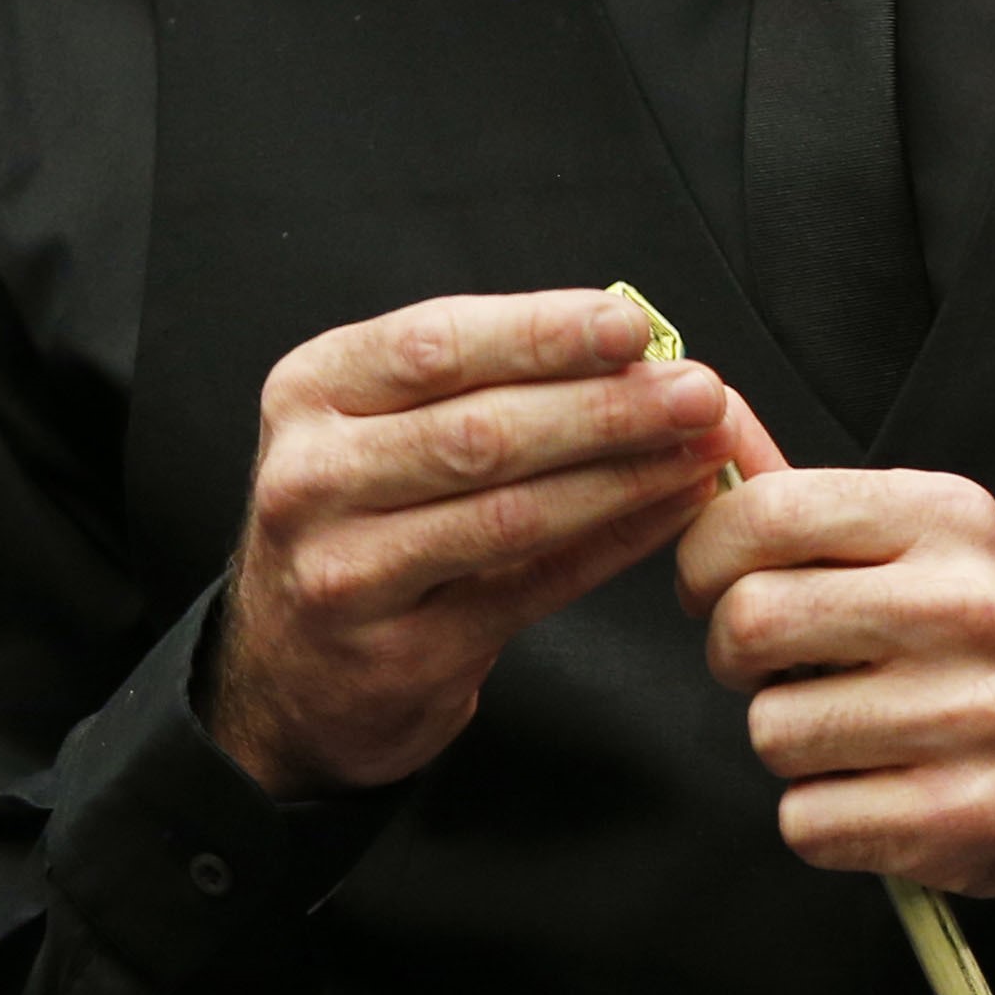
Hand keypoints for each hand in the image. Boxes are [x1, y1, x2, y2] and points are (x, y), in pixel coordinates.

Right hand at [208, 290, 749, 798]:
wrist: (292, 670)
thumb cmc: (363, 517)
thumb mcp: (379, 424)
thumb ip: (479, 380)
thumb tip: (629, 343)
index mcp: (311, 392)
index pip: (435, 343)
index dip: (542, 331)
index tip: (633, 324)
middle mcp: (312, 478)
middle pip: (480, 431)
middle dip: (606, 406)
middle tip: (698, 390)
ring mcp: (346, 573)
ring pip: (510, 513)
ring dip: (623, 474)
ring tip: (701, 445)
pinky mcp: (399, 653)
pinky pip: (533, 587)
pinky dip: (615, 542)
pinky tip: (672, 508)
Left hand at [672, 436, 994, 899]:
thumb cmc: (977, 639)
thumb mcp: (920, 542)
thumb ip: (809, 498)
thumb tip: (711, 415)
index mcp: (949, 519)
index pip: (766, 513)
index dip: (704, 559)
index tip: (714, 589)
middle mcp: (969, 607)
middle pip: (751, 621)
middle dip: (734, 656)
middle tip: (777, 669)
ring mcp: (975, 714)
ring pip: (772, 732)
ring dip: (789, 743)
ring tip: (850, 730)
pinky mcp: (967, 813)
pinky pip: (809, 821)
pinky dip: (822, 817)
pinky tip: (876, 791)